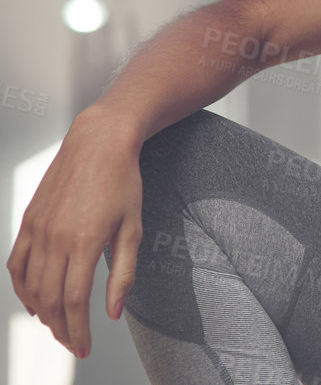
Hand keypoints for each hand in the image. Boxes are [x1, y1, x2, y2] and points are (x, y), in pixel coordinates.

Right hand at [6, 109, 145, 360]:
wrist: (99, 142)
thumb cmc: (123, 181)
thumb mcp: (134, 228)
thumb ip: (123, 273)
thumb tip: (112, 313)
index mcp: (83, 242)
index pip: (74, 302)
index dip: (77, 330)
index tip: (84, 348)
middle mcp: (54, 239)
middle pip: (49, 299)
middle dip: (60, 327)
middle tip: (72, 342)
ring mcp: (37, 230)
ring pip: (30, 285)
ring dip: (41, 312)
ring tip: (56, 325)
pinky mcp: (28, 221)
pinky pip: (16, 263)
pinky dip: (21, 287)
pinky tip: (33, 300)